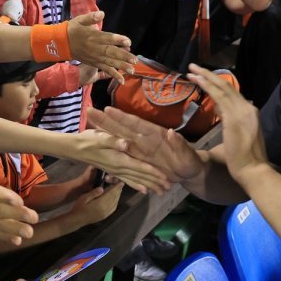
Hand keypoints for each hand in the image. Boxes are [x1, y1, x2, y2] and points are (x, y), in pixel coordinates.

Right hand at [67, 11, 135, 84]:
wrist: (62, 43)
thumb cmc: (73, 29)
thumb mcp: (80, 20)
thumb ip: (91, 17)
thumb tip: (102, 13)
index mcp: (94, 36)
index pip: (108, 38)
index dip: (118, 40)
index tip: (128, 42)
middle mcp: (96, 48)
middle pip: (111, 52)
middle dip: (124, 56)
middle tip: (135, 60)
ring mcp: (95, 57)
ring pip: (110, 62)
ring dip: (121, 66)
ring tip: (132, 70)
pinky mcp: (94, 63)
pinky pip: (105, 69)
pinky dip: (114, 74)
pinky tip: (122, 80)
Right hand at [71, 180, 123, 225]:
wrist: (77, 220)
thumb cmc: (79, 207)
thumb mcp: (84, 198)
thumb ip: (94, 193)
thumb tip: (102, 188)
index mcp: (100, 203)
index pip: (111, 193)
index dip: (117, 188)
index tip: (121, 183)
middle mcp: (105, 209)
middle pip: (114, 198)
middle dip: (118, 191)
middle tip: (120, 185)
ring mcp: (106, 214)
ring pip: (115, 203)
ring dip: (117, 196)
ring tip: (118, 190)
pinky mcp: (105, 216)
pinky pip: (113, 209)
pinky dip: (115, 203)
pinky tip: (114, 200)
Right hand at [73, 129, 168, 193]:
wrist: (73, 149)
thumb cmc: (87, 140)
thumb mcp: (99, 137)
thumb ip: (112, 141)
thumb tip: (125, 143)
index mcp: (119, 159)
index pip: (140, 167)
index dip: (153, 172)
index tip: (166, 178)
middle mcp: (119, 168)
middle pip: (140, 176)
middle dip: (155, 182)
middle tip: (169, 188)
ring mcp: (116, 171)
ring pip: (135, 180)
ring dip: (148, 186)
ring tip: (160, 192)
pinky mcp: (112, 171)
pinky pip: (127, 181)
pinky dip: (136, 185)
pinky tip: (143, 190)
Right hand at [86, 107, 201, 184]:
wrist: (187, 171)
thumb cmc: (190, 159)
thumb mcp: (186, 152)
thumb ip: (178, 143)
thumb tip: (170, 133)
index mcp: (154, 136)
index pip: (135, 123)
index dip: (122, 117)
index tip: (108, 109)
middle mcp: (143, 142)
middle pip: (122, 130)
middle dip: (107, 122)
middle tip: (90, 112)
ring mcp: (139, 153)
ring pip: (119, 141)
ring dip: (106, 133)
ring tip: (90, 123)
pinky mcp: (138, 163)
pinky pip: (122, 157)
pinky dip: (111, 152)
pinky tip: (98, 149)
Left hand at [187, 64, 268, 183]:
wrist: (254, 170)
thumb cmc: (246, 160)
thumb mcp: (238, 136)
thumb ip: (232, 122)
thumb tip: (222, 111)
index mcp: (251, 113)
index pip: (233, 94)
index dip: (218, 85)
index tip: (205, 80)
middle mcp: (248, 108)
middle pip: (227, 86)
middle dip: (209, 75)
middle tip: (194, 66)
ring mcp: (242, 112)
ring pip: (222, 87)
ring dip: (205, 77)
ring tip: (192, 69)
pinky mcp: (233, 117)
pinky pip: (218, 96)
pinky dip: (206, 86)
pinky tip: (196, 80)